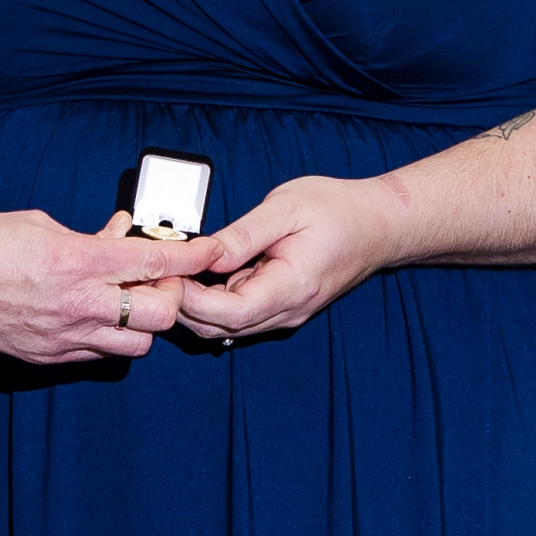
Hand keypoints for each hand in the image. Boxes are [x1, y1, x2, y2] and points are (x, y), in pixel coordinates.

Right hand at [0, 209, 221, 363]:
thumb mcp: (40, 223)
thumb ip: (89, 235)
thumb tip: (121, 233)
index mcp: (78, 261)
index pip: (155, 260)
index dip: (193, 255)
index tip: (213, 249)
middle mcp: (78, 305)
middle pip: (160, 315)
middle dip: (171, 295)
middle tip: (159, 278)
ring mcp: (63, 337)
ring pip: (136, 344)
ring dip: (143, 322)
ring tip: (127, 300)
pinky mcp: (46, 358)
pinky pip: (98, 356)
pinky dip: (108, 337)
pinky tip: (95, 316)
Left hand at [175, 176, 401, 341]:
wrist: (378, 224)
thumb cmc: (337, 210)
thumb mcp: (285, 208)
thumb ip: (242, 236)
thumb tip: (202, 253)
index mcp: (290, 288)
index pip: (229, 313)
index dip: (191, 299)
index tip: (167, 273)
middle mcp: (286, 311)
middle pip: (220, 327)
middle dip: (183, 305)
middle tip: (157, 272)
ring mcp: (284, 312)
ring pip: (226, 325)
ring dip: (195, 304)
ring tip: (172, 270)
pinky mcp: (281, 304)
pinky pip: (238, 313)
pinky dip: (212, 299)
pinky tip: (198, 273)